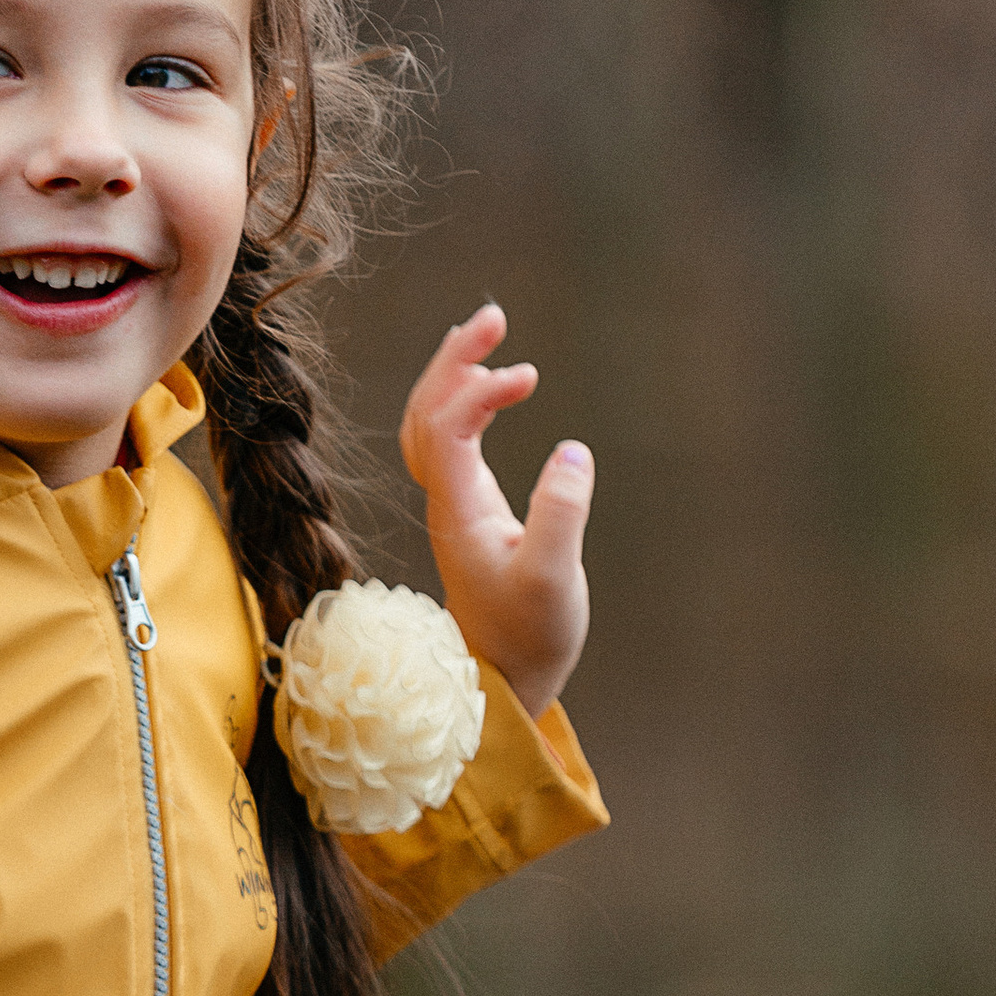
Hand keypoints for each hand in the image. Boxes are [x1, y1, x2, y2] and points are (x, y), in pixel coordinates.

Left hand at [397, 304, 592, 720]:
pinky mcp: (469, 510)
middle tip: (493, 316)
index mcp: (459, 511)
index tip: (528, 376)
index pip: (447, 428)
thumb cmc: (530, 634)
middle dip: (453, 361)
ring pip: (429, 424)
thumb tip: (571, 451)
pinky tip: (486, 387)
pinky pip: (445, 441)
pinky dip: (459, 403)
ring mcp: (453, 504)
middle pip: (425, 413)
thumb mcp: (554, 576)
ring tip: (487, 333)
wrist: (505, 679)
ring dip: (452, 375)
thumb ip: (561, 513)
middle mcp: (446, 501)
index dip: (478, 391)